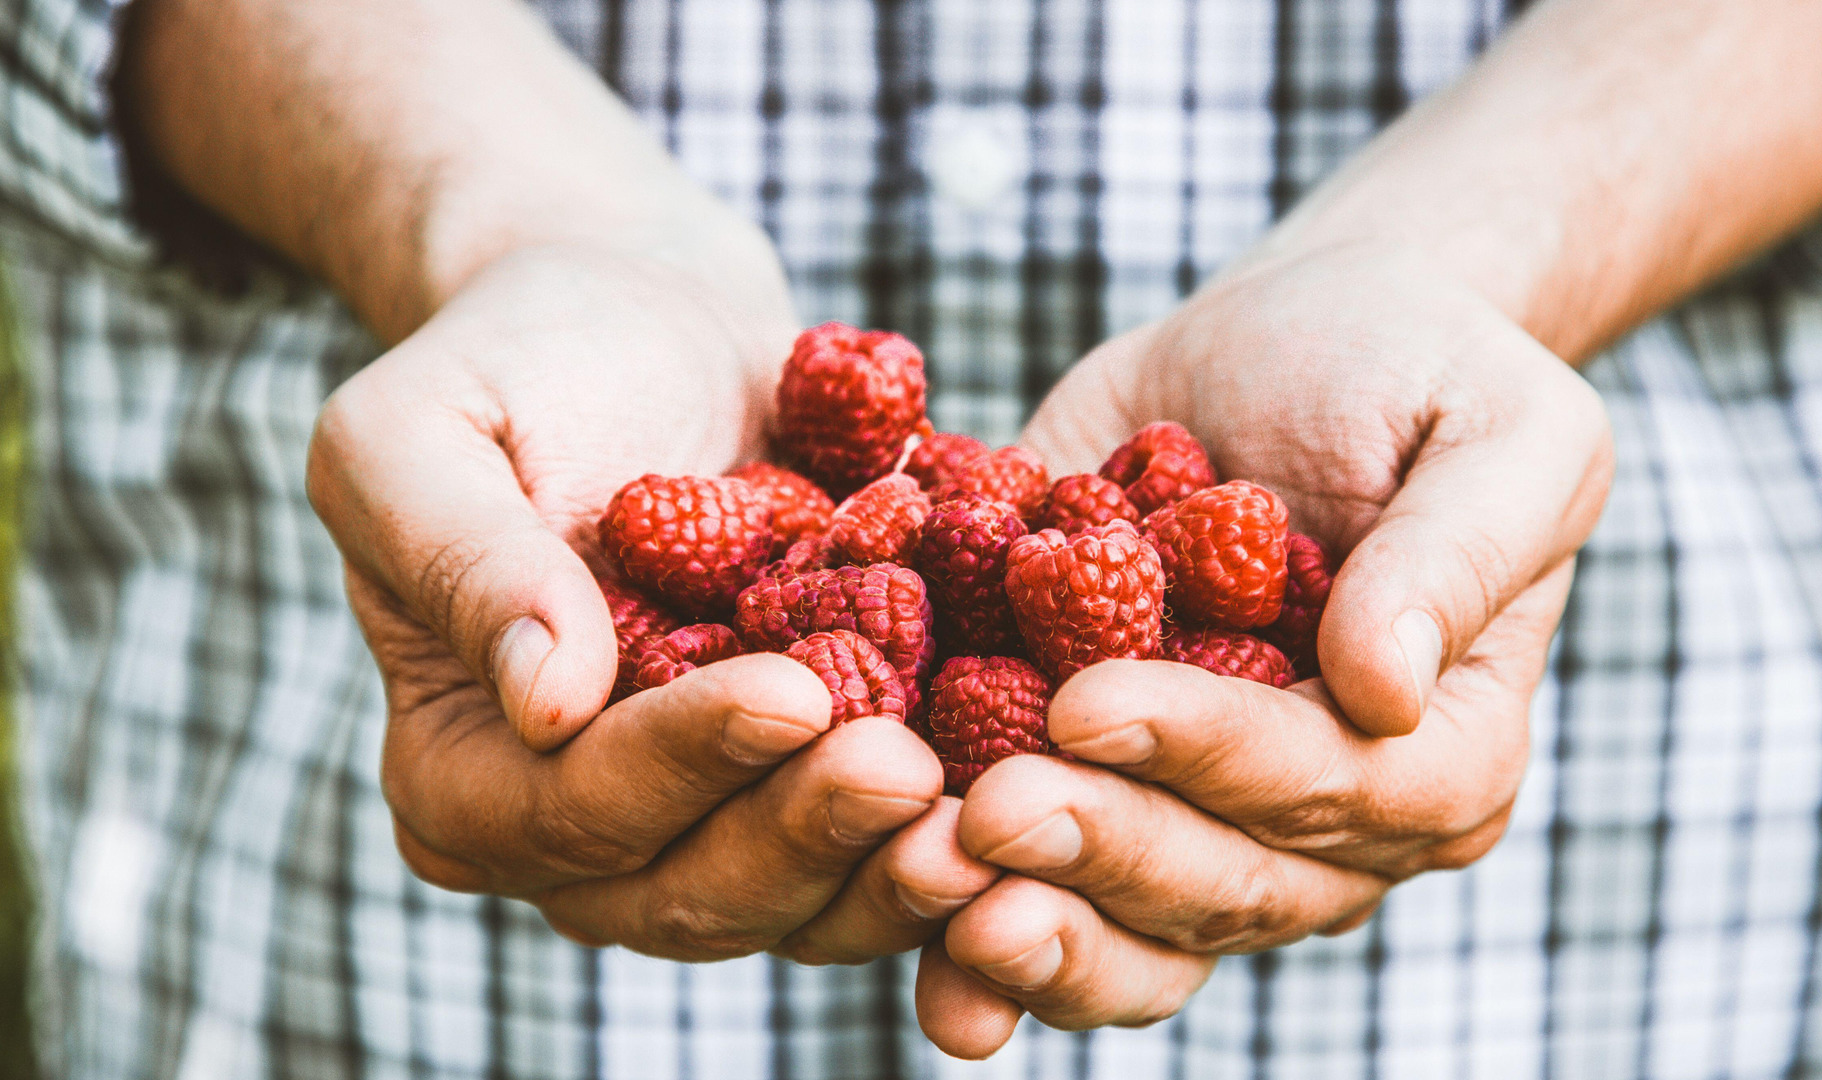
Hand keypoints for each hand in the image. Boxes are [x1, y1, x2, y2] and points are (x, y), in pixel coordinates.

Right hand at [308, 243, 992, 960]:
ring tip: (1000, 804)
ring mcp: (709, 822)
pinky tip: (1044, 781)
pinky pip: (884, 842)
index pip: (568, 808)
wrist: (646, 323)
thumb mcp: (421, 432)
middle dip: (807, 834)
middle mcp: (582, 833)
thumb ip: (464, 560)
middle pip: (693, 886)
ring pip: (805, 895)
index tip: (795, 694)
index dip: (682, 766)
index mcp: (464, 773)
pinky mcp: (812, 787)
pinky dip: (960, 826)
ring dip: (898, 867)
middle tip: (914, 772)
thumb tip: (547, 701)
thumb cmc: (517, 361)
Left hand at [915, 244, 1612, 1056]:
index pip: (1341, 789)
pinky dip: (965, 920)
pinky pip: (1043, 886)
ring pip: (1130, 926)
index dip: (1217, 759)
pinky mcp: (1098, 791)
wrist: (1285, 349)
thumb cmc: (1413, 373)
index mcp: (1441, 748)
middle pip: (1224, 882)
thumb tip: (1384, 683)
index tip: (1087, 703)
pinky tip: (894, 917)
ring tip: (919, 879)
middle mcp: (1325, 822)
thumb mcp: (1499, 429)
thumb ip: (1457, 551)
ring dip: (1027, 928)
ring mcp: (1203, 821)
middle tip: (984, 815)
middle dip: (1099, 852)